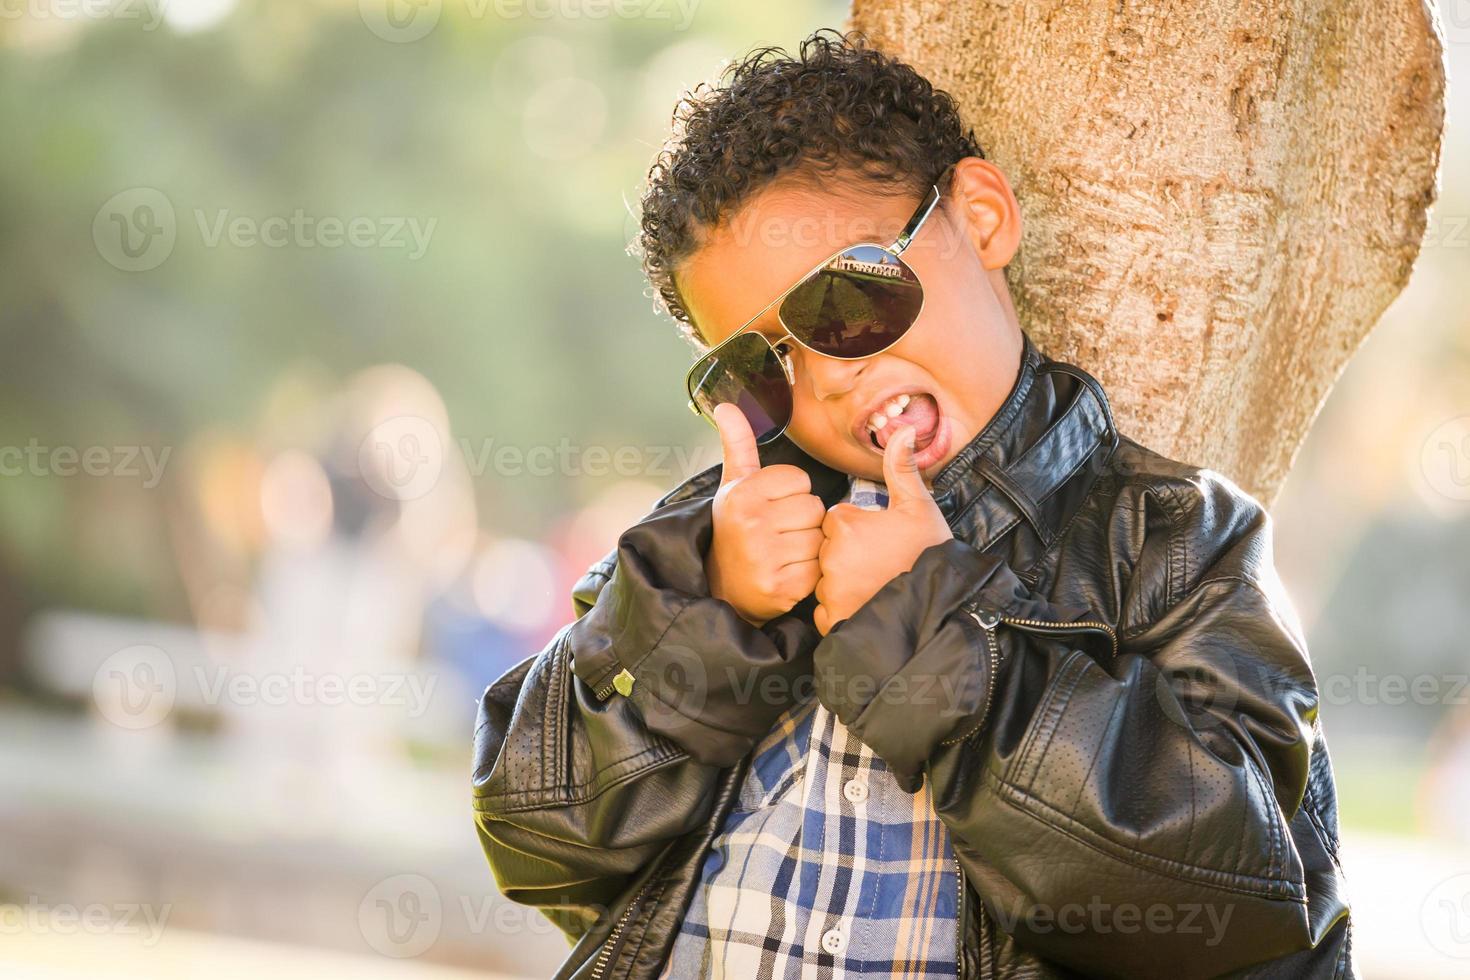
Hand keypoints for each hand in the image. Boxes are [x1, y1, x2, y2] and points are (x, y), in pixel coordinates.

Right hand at [705, 403, 825, 626]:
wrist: (722, 589)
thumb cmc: (735, 530)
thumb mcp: (734, 486)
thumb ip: (738, 444)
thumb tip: (726, 404)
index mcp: (743, 494)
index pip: (800, 479)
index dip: (791, 494)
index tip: (772, 508)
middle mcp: (751, 524)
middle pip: (814, 508)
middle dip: (803, 521)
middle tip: (779, 534)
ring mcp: (765, 558)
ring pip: (820, 538)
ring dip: (809, 547)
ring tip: (784, 553)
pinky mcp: (781, 588)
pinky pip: (819, 569)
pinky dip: (809, 574)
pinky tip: (788, 573)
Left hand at [814, 425, 952, 634]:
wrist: (943, 606)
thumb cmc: (931, 555)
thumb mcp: (919, 507)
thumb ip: (902, 468)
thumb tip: (902, 428)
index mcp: (844, 525)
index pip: (835, 520)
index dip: (857, 529)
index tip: (878, 541)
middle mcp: (829, 556)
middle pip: (827, 549)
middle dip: (848, 555)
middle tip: (880, 564)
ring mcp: (829, 590)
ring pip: (825, 579)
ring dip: (843, 582)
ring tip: (876, 586)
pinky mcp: (832, 619)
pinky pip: (826, 610)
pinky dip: (840, 610)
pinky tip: (866, 605)